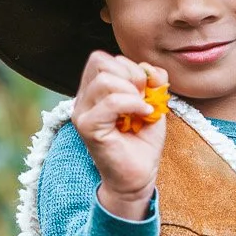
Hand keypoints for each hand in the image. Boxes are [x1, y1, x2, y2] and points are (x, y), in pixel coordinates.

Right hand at [72, 51, 168, 218]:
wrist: (139, 176)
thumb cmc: (142, 141)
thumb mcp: (152, 103)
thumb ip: (153, 81)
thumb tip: (151, 68)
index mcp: (94, 90)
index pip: (103, 58)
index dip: (129, 67)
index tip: (144, 90)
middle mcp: (83, 98)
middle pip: (100, 61)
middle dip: (130, 74)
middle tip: (143, 98)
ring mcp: (82, 113)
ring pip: (104, 80)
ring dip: (132, 91)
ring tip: (141, 109)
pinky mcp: (88, 128)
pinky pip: (111, 102)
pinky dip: (133, 104)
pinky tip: (142, 114)